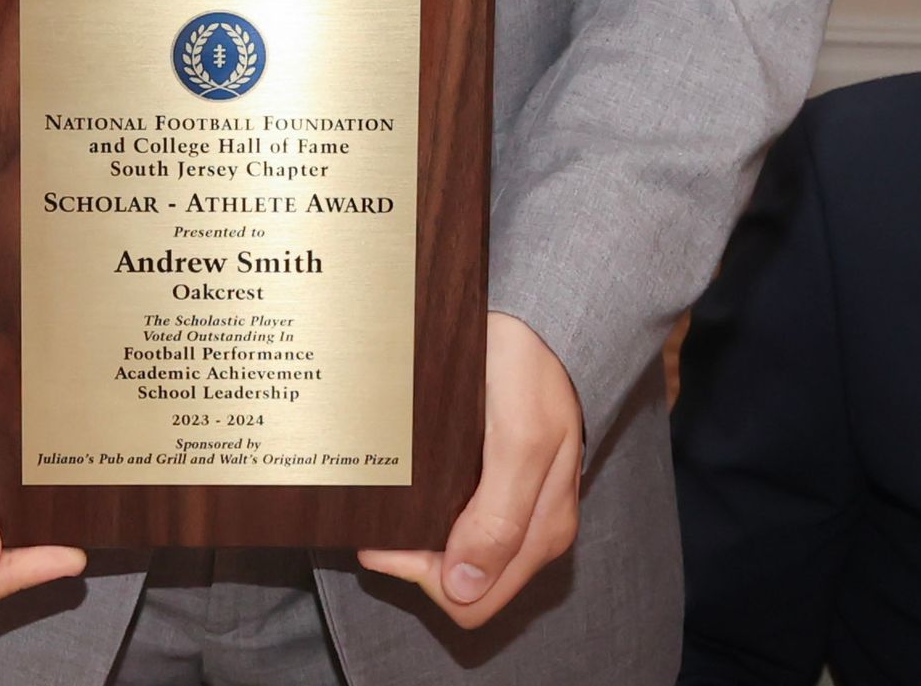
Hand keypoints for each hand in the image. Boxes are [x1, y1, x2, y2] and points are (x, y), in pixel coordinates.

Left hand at [358, 312, 581, 629]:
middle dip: (417, 564)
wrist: (537, 320)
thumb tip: (464, 588)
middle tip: (377, 528)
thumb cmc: (530, 371)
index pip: (474, 600)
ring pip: (458, 558)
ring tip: (387, 509)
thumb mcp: (520, 440)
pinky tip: (411, 492)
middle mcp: (531, 531)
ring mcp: (516, 509)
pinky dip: (429, 518)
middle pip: (464, 587)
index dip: (424, 578)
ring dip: (419, 542)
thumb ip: (499, 517)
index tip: (384, 542)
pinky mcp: (500, 485)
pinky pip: (460, 524)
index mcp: (543, 533)